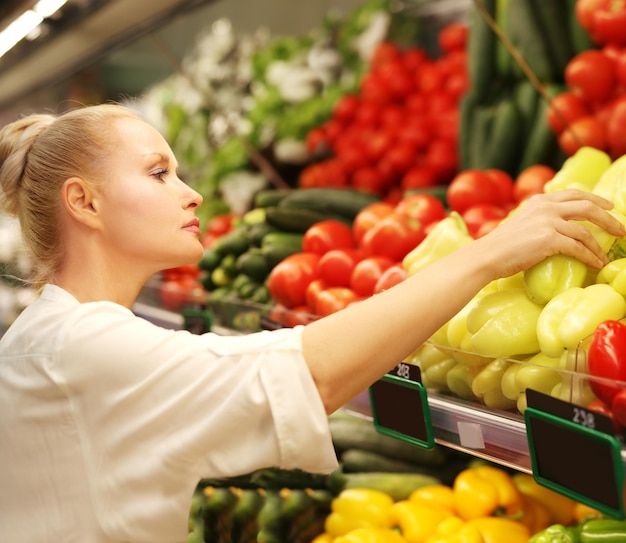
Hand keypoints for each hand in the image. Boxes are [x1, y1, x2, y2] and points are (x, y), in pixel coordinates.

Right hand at [478, 189, 625, 277]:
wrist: (486, 256)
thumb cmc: (500, 246)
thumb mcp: (521, 223)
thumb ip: (538, 219)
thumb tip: (555, 227)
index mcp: (539, 201)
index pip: (574, 194)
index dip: (596, 199)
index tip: (608, 207)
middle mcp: (546, 207)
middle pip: (587, 207)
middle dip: (608, 219)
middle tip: (620, 230)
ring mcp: (548, 222)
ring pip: (586, 231)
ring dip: (599, 245)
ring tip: (605, 256)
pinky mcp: (549, 239)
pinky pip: (578, 248)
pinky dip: (590, 257)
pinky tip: (596, 263)